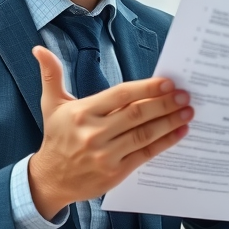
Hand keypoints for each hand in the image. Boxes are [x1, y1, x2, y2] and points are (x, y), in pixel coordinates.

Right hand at [27, 46, 192, 217]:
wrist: (49, 179)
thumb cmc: (56, 137)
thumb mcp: (51, 105)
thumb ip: (51, 75)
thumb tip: (39, 49)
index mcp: (83, 113)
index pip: (121, 95)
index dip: (146, 88)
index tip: (168, 82)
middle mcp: (94, 133)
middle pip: (136, 115)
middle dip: (164, 104)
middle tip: (185, 95)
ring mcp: (106, 155)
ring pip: (144, 135)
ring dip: (169, 122)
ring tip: (188, 111)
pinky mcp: (115, 173)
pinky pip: (145, 154)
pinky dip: (165, 143)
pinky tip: (180, 132)